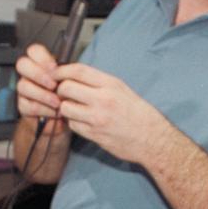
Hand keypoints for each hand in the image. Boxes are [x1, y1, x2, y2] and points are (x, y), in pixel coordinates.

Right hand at [14, 43, 63, 121]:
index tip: (54, 68)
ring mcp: (24, 89)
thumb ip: (66, 72)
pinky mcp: (22, 105)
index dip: (42, 57)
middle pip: (22, 64)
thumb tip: (70, 68)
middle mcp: (29, 74)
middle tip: (53, 85)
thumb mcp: (69, 81)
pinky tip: (54, 111)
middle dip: (38, 74)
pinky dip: (43, 109)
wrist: (60, 118)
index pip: (34, 50)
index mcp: (41, 64)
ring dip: (43, 95)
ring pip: (24, 86)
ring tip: (57, 102)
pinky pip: (28, 105)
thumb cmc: (66, 96)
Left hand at [51, 63, 171, 167]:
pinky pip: (73, 125)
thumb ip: (99, 83)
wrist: (152, 138)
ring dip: (65, 108)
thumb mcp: (122, 89)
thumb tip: (74, 77)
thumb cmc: (138, 113)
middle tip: (63, 94)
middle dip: (60, 90)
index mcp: (111, 84)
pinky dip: (73, 122)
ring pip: (65, 108)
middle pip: (66, 88)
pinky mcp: (94, 134)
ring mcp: (97, 118)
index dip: (61, 71)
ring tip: (73, 109)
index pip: (78, 71)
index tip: (55, 73)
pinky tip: (81, 121)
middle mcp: (103, 99)